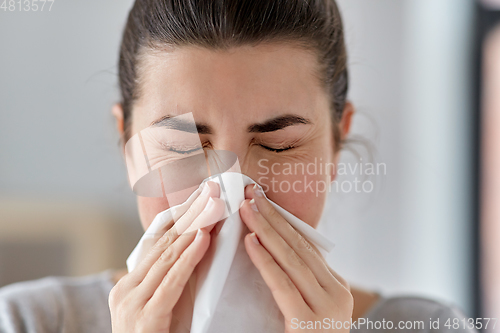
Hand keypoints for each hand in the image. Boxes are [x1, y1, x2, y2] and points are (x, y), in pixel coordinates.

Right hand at [109, 181, 225, 332]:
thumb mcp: (167, 302)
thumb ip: (178, 274)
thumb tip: (201, 240)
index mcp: (129, 282)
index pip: (157, 240)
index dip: (181, 215)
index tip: (201, 193)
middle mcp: (125, 288)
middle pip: (164, 242)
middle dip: (190, 214)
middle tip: (211, 189)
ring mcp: (131, 303)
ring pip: (167, 257)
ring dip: (193, 228)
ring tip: (212, 204)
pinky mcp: (145, 319)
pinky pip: (171, 282)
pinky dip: (188, 258)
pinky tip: (203, 238)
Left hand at [239, 184, 352, 332]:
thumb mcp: (305, 307)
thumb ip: (295, 282)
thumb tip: (270, 249)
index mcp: (334, 288)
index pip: (305, 248)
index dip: (282, 222)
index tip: (262, 201)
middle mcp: (336, 294)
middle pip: (299, 248)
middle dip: (273, 218)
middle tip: (251, 194)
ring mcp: (327, 309)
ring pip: (292, 260)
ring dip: (267, 231)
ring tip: (247, 208)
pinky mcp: (310, 324)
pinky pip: (283, 286)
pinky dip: (266, 262)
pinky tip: (250, 242)